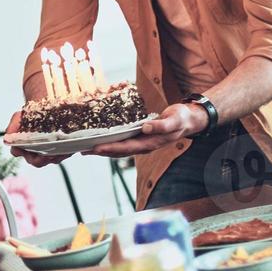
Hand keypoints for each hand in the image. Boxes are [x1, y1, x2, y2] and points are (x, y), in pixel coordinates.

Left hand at [88, 102, 207, 157]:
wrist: (188, 120)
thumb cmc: (181, 119)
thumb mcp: (175, 120)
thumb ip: (162, 126)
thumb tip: (147, 128)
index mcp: (151, 143)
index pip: (127, 148)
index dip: (111, 149)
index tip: (97, 148)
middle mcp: (144, 145)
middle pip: (119, 151)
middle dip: (101, 151)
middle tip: (83, 150)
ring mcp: (141, 143)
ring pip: (119, 149)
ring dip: (103, 149)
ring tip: (86, 148)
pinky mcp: (140, 137)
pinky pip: (122, 142)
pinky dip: (110, 142)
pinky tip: (100, 140)